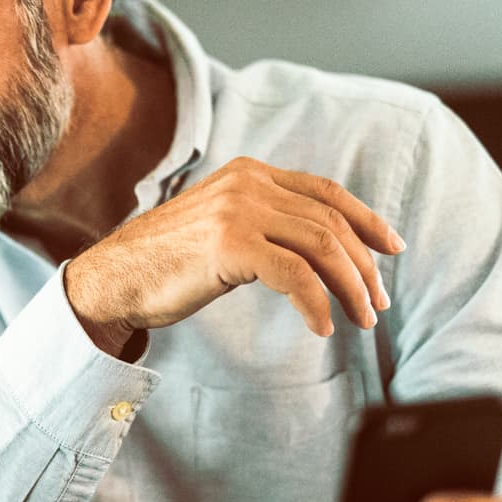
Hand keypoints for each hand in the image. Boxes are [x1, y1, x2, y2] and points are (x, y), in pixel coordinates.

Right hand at [64, 157, 404, 354]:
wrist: (111, 279)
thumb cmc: (163, 264)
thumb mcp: (219, 227)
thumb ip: (262, 223)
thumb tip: (317, 251)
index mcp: (249, 173)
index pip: (326, 192)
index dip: (366, 220)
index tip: (391, 250)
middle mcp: (248, 183)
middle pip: (330, 221)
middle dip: (364, 266)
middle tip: (378, 303)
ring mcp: (238, 211)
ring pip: (321, 245)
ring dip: (351, 287)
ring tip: (362, 320)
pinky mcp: (230, 244)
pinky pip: (294, 275)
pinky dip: (316, 304)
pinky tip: (321, 327)